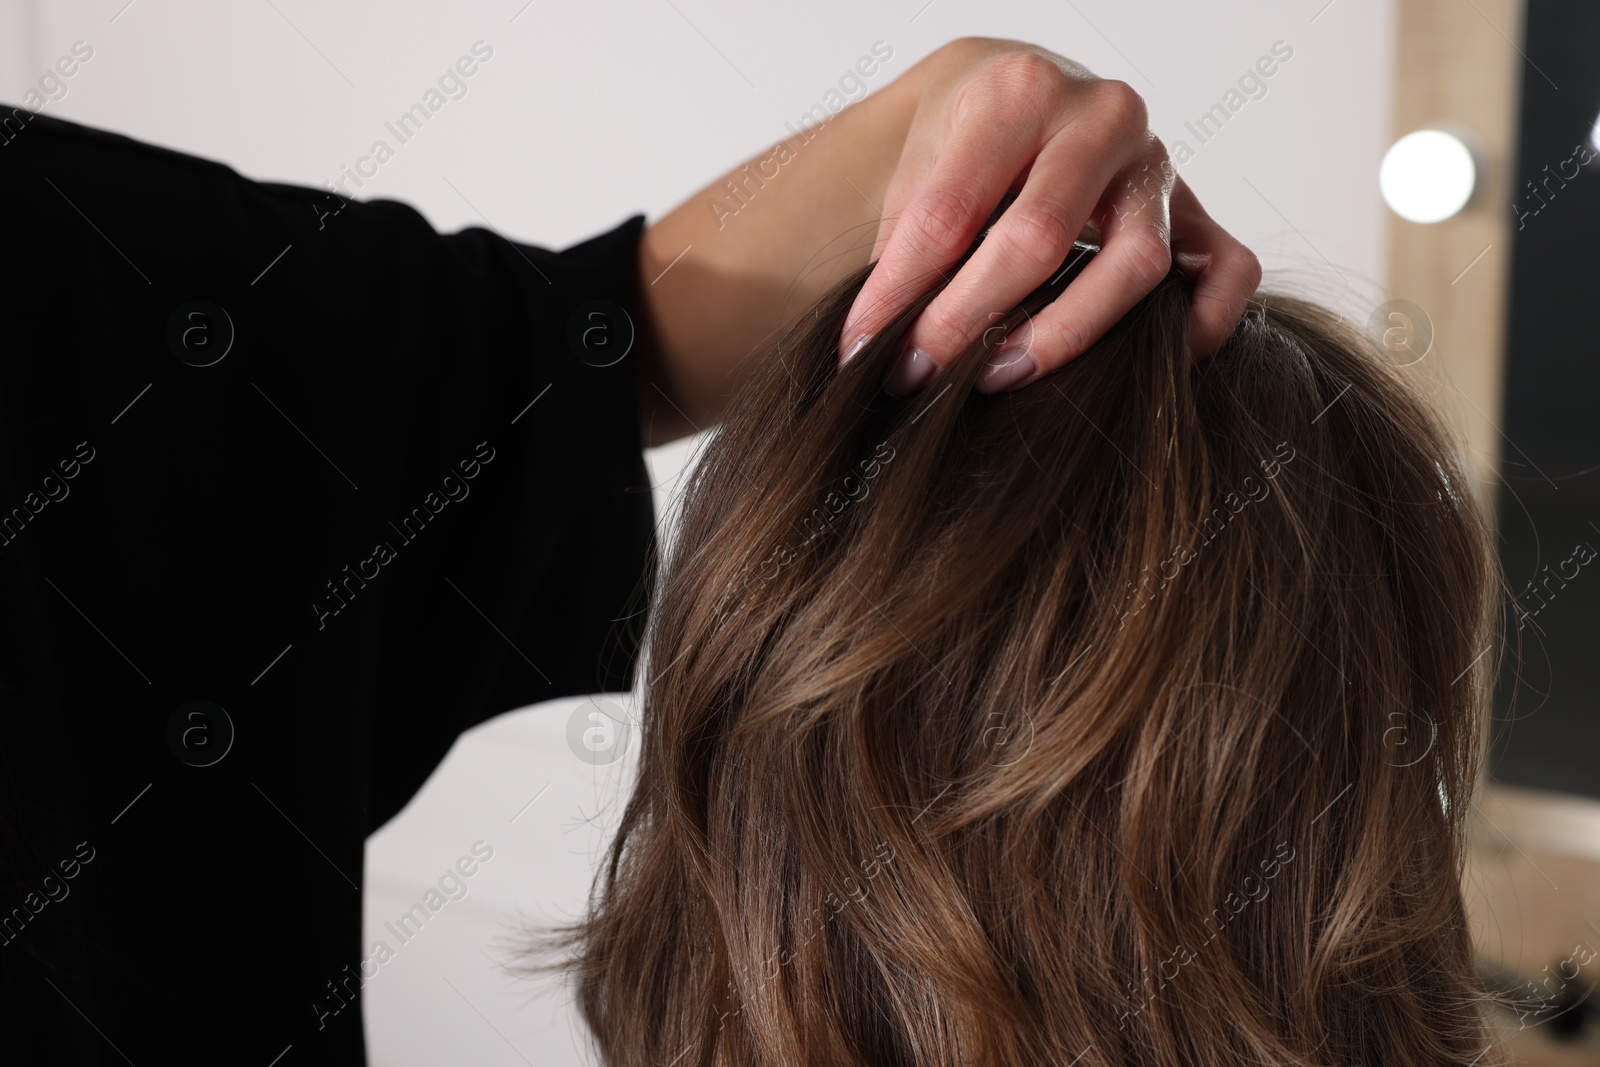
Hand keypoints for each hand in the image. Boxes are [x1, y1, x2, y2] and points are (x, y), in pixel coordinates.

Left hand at [836, 38, 1261, 395]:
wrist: (1017, 96)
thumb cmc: (960, 141)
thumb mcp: (916, 161)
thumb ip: (906, 238)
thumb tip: (876, 346)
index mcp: (1018, 91)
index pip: (949, 208)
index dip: (898, 290)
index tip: (859, 349)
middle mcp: (1100, 116)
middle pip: (1039, 237)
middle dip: (965, 319)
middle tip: (918, 374)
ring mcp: (1157, 164)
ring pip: (1138, 262)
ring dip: (1064, 335)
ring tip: (998, 375)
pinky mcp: (1198, 208)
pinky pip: (1229, 270)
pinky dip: (1202, 325)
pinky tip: (1143, 363)